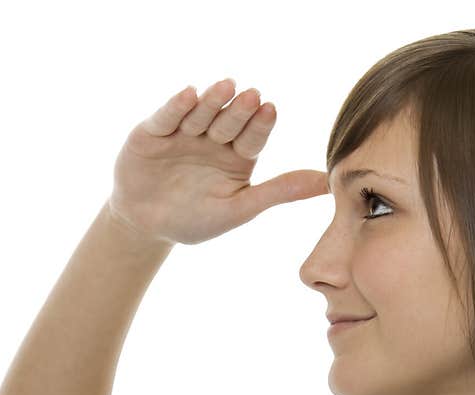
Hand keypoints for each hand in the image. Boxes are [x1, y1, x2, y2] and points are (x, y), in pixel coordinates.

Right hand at [107, 78, 327, 245]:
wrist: (146, 226)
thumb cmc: (196, 219)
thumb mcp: (240, 208)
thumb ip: (280, 191)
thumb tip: (328, 183)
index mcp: (239, 156)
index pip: (253, 137)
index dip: (260, 124)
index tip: (271, 110)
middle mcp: (214, 139)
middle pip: (229, 121)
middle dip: (240, 110)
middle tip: (253, 96)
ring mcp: (184, 132)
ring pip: (201, 113)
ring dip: (213, 101)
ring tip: (226, 87)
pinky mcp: (153, 131)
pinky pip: (167, 116)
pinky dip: (177, 107)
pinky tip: (189, 95)